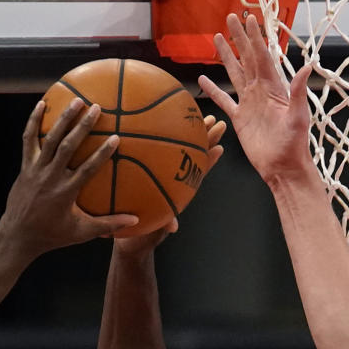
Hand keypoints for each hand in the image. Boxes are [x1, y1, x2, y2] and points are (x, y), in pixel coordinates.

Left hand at [0, 99, 139, 257]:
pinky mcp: (25, 165)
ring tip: (76, 100)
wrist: (18, 235)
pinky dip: (34, 121)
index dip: (101, 153)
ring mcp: (36, 169)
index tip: (116, 138)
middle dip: (82, 126)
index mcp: (66, 192)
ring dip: (63, 118)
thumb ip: (108, 225)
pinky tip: (42, 103)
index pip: (87, 169)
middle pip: (68, 146)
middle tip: (96, 107)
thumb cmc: (53, 235)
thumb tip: (135, 220)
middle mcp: (51, 177)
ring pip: (50, 139)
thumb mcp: (81, 233)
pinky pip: (29, 139)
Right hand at [110, 113, 228, 256]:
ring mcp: (164, 170)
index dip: (209, 161)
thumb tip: (174, 227)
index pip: (197, 172)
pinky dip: (163, 133)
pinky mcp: (148, 167)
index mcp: (178, 189)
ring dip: (194, 131)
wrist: (128, 234)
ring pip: (182, 146)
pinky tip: (161, 117)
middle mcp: (174, 177)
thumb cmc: (143, 232)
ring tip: (203, 114)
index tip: (220, 148)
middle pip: (195, 154)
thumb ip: (164, 224)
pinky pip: (158, 147)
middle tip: (219, 122)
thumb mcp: (154, 228)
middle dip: (208, 138)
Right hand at [198, 14, 311, 184]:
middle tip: (231, 18)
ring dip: (226, 57)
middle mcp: (260, 92)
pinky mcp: (239, 119)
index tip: (250, 19)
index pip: (262, 57)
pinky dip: (214, 91)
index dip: (255, 38)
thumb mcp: (299, 116)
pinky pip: (224, 101)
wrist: (283, 168)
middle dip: (239, 38)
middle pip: (247, 59)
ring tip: (217, 39)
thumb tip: (308, 67)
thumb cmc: (294, 144)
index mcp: (274, 88)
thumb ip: (299, 91)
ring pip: (235, 74)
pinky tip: (203, 80)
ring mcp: (249, 104)